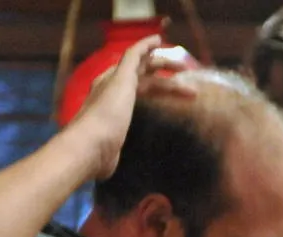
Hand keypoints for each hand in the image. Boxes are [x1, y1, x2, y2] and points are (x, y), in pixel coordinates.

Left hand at [67, 36, 192, 181]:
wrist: (92, 149)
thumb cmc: (108, 114)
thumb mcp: (120, 81)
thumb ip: (133, 60)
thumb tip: (149, 42)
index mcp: (114, 78)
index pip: (137, 60)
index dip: (152, 51)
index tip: (169, 47)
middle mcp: (114, 91)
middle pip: (145, 79)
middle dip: (168, 78)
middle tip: (190, 82)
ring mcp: (118, 111)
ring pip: (146, 95)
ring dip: (167, 94)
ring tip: (188, 99)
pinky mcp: (121, 129)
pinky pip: (144, 113)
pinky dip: (158, 109)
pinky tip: (167, 114)